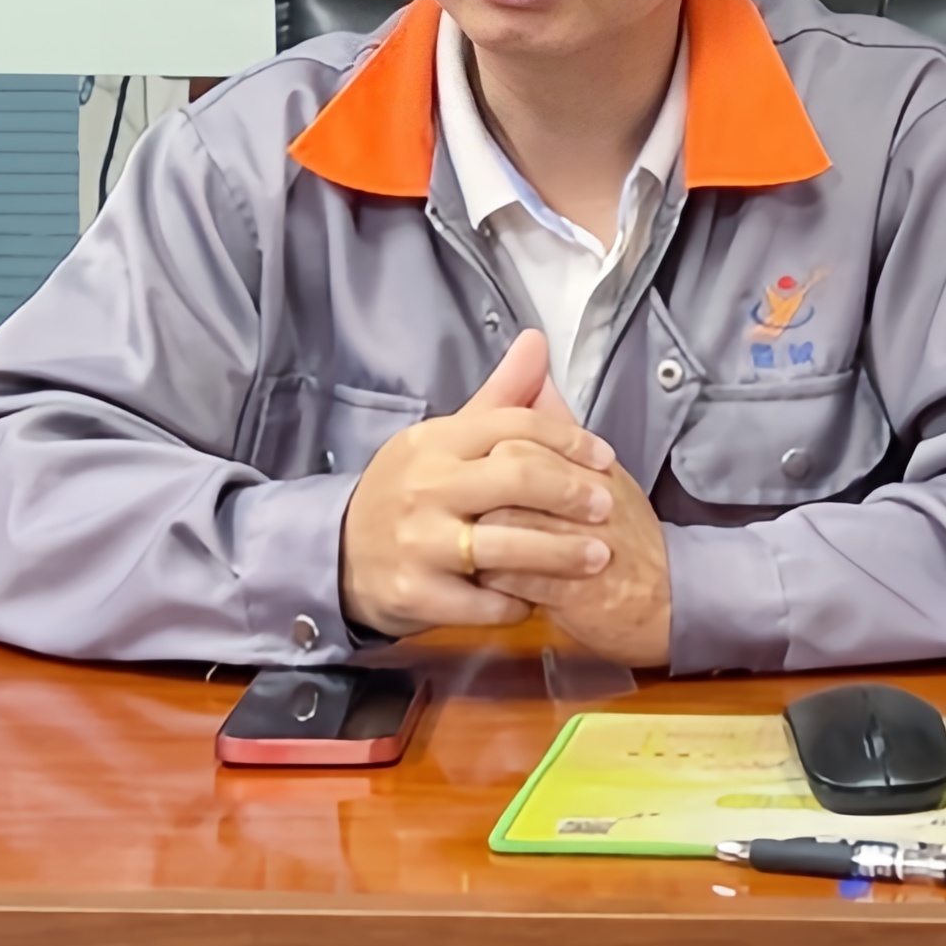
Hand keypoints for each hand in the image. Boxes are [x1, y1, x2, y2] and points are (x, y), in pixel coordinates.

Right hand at [336, 333, 618, 640]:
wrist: (340, 555)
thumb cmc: (408, 493)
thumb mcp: (443, 440)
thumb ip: (498, 396)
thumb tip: (536, 342)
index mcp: (436, 442)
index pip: (513, 425)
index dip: (569, 439)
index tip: (604, 459)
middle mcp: (425, 487)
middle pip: (516, 479)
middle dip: (571, 492)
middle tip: (606, 506)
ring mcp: (418, 543)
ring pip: (506, 545)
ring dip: (561, 553)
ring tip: (599, 557)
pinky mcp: (416, 593)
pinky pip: (483, 603)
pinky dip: (518, 602)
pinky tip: (538, 598)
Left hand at [477, 456, 670, 670]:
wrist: (668, 601)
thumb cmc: (626, 540)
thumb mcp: (604, 480)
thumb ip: (566, 438)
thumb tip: (537, 385)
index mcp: (592, 471)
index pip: (525, 439)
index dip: (492, 454)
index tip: (478, 473)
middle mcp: (588, 501)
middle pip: (512, 477)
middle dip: (481, 493)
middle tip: (466, 510)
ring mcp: (580, 546)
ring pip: (506, 524)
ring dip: (478, 536)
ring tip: (469, 545)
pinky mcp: (573, 591)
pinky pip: (516, 577)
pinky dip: (494, 578)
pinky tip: (488, 579)